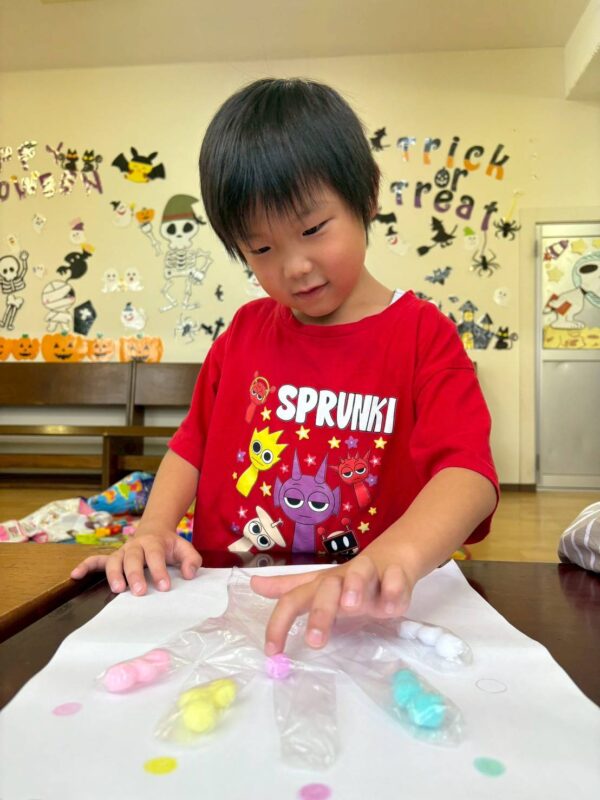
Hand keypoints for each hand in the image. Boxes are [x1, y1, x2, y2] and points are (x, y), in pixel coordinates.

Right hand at [70, 523, 201, 595]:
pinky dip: (85, 566)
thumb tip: (189, 574)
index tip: (164, 587)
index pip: (156, 555)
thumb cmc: (169, 546)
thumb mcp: (185, 548)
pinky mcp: (111, 558)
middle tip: (140, 592)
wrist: (154, 530)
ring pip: (114, 561)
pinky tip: (75, 575)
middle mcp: (134, 546)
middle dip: (135, 574)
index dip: (159, 570)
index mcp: (153, 542)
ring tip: (117, 589)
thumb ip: (191, 560)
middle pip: (133, 558)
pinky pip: (96, 560)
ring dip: (114, 574)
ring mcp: (121, 552)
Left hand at [250, 553, 413, 654]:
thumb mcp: (318, 587)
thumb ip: (289, 589)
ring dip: (355, 587)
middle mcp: (343, 578)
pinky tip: (391, 608)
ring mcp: (371, 575)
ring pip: (361, 572)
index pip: (293, 599)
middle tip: (315, 641)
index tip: (271, 652)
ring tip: (352, 606)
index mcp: (321, 584)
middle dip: (321, 612)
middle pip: (327, 588)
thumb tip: (254, 584)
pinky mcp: (397, 576)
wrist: (391, 560)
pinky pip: (396, 579)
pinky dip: (394, 590)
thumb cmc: (350, 581)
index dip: (279, 623)